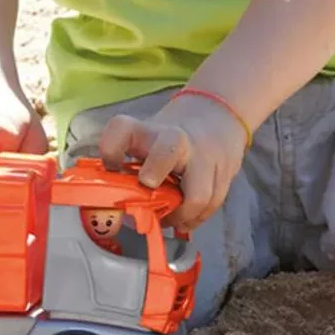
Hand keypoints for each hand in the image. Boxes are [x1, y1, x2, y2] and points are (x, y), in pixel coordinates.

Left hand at [99, 92, 247, 228]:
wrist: (217, 114)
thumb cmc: (168, 138)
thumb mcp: (144, 142)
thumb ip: (126, 169)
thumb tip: (109, 210)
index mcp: (147, 132)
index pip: (122, 129)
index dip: (111, 149)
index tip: (110, 167)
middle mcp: (176, 139)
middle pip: (169, 148)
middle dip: (157, 170)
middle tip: (148, 187)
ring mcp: (204, 156)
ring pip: (199, 194)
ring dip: (181, 215)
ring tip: (169, 220)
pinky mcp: (225, 172)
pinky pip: (213, 204)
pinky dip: (198, 218)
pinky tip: (186, 218)